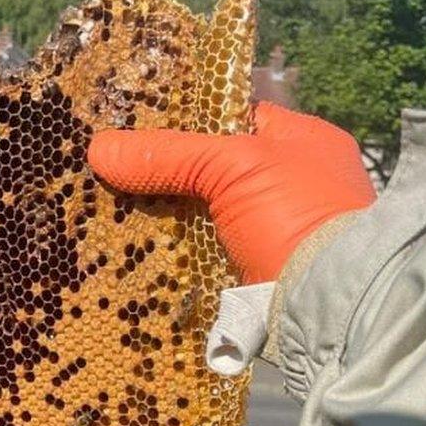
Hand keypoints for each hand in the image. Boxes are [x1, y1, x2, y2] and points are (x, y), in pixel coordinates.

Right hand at [87, 102, 375, 283]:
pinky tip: (141, 258)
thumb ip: (169, 155)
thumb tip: (99, 148)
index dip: (188, 122)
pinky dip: (179, 260)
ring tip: (116, 218)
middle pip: (215, 174)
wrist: (327, 305)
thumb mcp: (232, 167)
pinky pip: (207, 261)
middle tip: (119, 177)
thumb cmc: (296, 214)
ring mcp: (277, 237)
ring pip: (207, 221)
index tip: (139, 130)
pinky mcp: (258, 279)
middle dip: (170, 179)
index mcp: (303, 143)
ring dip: (170, 224)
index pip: (235, 120)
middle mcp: (294, 187)